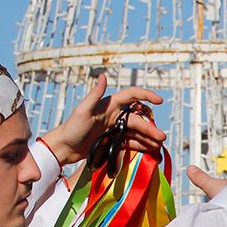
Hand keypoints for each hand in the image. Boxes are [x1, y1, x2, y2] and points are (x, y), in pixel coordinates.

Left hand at [43, 74, 164, 165]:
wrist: (64, 148)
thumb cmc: (72, 127)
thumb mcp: (83, 111)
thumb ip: (95, 94)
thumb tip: (104, 76)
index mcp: (110, 104)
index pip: (132, 96)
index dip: (146, 96)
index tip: (159, 101)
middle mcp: (115, 115)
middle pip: (137, 120)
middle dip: (150, 128)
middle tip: (161, 138)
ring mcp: (116, 129)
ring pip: (137, 132)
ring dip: (149, 139)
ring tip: (159, 147)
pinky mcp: (114, 141)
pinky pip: (131, 143)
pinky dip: (141, 146)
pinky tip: (151, 151)